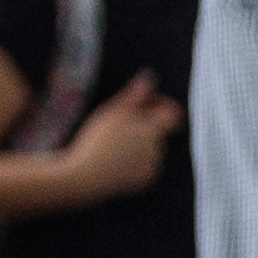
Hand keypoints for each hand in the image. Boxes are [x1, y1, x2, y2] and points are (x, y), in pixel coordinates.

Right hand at [69, 77, 179, 196]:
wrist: (84, 177)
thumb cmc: (95, 141)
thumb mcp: (112, 112)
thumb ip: (134, 95)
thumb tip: (149, 77)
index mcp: (152, 129)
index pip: (173, 112)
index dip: (162, 104)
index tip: (147, 103)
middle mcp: (158, 148)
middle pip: (157, 130)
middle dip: (143, 124)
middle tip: (117, 126)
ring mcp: (154, 166)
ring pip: (151, 147)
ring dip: (137, 143)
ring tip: (112, 145)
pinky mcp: (147, 180)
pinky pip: (146, 165)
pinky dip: (135, 160)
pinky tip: (115, 161)